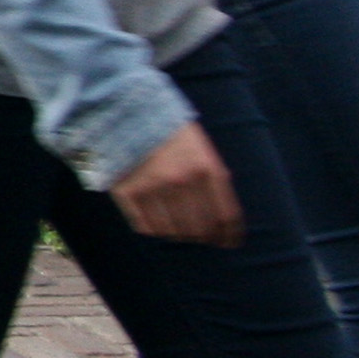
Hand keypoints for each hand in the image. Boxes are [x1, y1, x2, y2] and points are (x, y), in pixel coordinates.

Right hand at [114, 121, 242, 248]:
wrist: (129, 113)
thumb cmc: (172, 135)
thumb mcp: (203, 151)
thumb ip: (214, 182)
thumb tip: (222, 222)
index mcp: (207, 168)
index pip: (226, 215)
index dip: (230, 235)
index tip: (230, 244)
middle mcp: (182, 180)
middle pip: (201, 228)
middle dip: (206, 239)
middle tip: (203, 239)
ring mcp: (154, 187)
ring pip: (174, 232)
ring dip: (181, 237)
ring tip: (181, 234)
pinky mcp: (128, 192)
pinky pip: (146, 227)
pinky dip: (155, 233)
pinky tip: (159, 229)